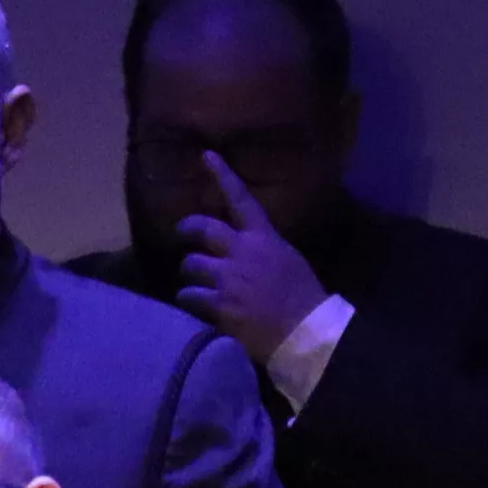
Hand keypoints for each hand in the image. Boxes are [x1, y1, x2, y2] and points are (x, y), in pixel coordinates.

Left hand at [170, 156, 330, 361]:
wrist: (304, 331)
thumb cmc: (303, 297)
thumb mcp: (287, 260)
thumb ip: (262, 250)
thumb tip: (243, 249)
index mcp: (264, 238)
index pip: (241, 199)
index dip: (222, 176)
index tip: (206, 156)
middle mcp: (242, 251)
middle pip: (202, 228)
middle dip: (187, 229)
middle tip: (182, 234)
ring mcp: (227, 277)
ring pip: (190, 265)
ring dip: (190, 275)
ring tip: (196, 285)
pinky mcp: (217, 303)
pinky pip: (187, 296)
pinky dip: (188, 301)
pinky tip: (196, 307)